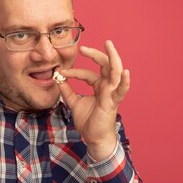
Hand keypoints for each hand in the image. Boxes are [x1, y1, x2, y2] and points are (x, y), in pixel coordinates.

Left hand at [58, 40, 129, 160]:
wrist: (93, 138)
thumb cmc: (88, 122)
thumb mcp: (73, 103)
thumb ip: (67, 91)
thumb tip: (57, 79)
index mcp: (99, 86)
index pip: (87, 73)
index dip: (74, 72)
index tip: (60, 72)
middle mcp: (107, 87)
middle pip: (104, 65)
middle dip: (95, 54)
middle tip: (82, 47)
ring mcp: (112, 93)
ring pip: (115, 71)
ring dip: (113, 57)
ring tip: (109, 45)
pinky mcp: (113, 102)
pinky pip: (121, 90)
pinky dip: (124, 81)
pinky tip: (125, 72)